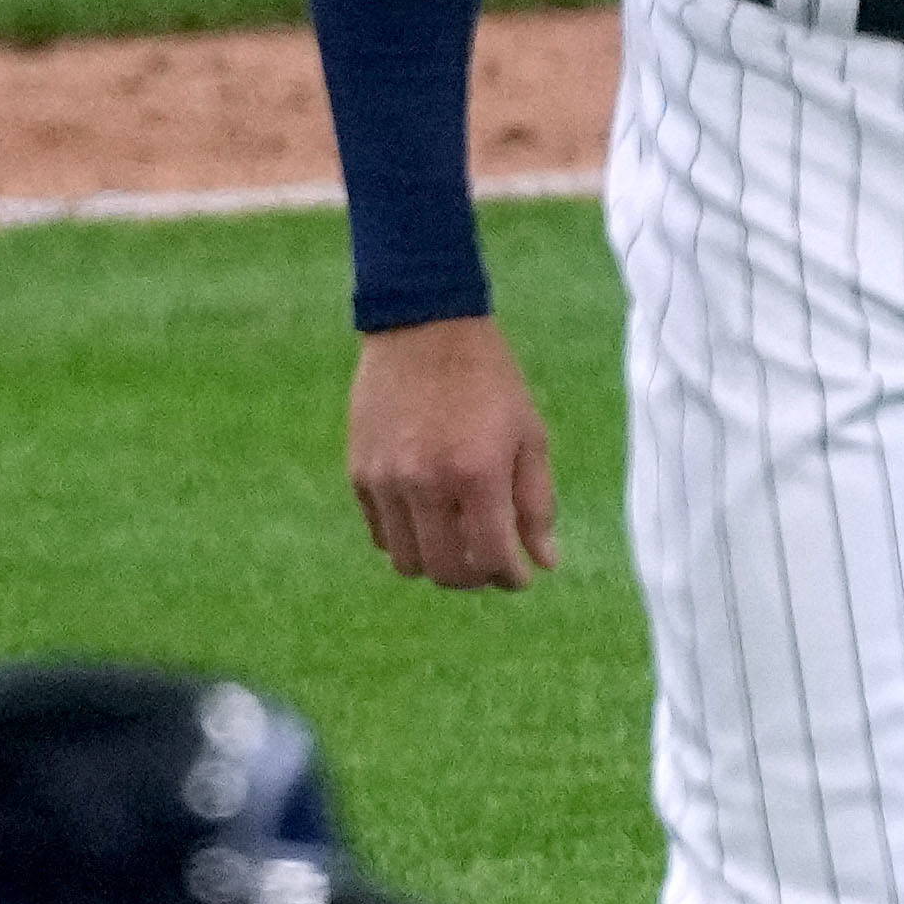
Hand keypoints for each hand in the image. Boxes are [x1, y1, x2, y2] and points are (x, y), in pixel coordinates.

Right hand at [350, 316, 559, 593]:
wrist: (423, 324)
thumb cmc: (487, 378)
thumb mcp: (528, 434)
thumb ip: (536, 503)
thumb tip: (544, 562)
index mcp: (476, 472)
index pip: (492, 558)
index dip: (511, 578)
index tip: (521, 575)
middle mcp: (426, 483)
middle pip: (445, 571)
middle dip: (474, 578)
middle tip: (489, 564)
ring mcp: (386, 480)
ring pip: (407, 562)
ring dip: (436, 564)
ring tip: (456, 544)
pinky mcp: (359, 473)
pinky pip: (380, 534)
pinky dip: (406, 539)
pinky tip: (427, 519)